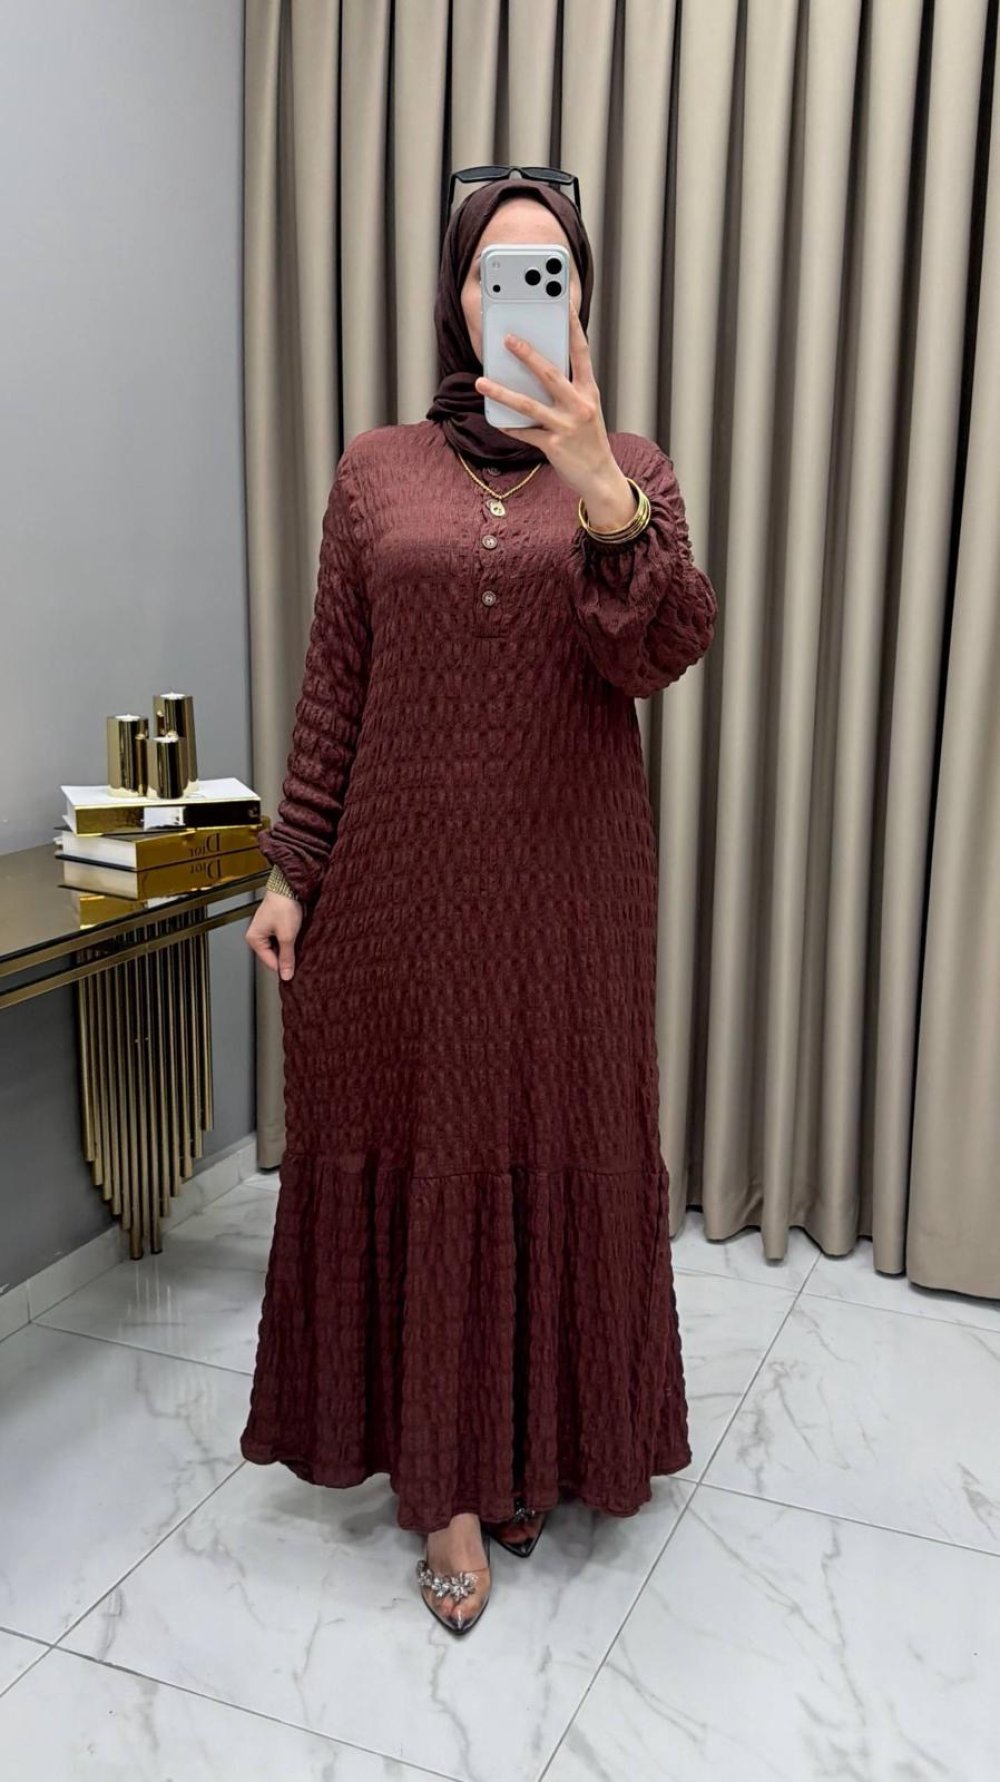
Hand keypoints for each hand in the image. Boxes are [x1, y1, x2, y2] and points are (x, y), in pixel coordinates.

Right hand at [245, 889, 302, 979]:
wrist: (288, 886)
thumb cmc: (283, 906)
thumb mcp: (287, 936)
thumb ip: (286, 957)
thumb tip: (286, 975)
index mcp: (254, 939)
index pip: (269, 963)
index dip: (284, 967)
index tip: (296, 971)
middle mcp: (257, 935)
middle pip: (274, 956)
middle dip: (286, 956)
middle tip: (299, 953)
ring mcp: (265, 930)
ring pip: (279, 948)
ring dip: (289, 947)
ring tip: (297, 940)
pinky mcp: (274, 925)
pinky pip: (281, 939)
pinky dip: (290, 940)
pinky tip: (296, 935)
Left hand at [474, 300, 634, 523]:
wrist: (600, 478)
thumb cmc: (589, 441)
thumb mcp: (586, 410)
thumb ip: (568, 390)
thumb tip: (538, 369)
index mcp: (589, 392)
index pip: (581, 352)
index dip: (572, 326)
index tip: (562, 303)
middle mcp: (579, 406)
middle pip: (550, 374)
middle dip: (527, 355)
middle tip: (507, 339)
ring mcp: (566, 426)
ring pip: (529, 405)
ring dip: (502, 392)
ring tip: (481, 381)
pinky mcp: (553, 446)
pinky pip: (524, 433)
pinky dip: (508, 426)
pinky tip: (494, 419)